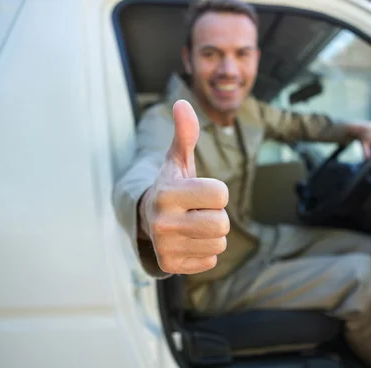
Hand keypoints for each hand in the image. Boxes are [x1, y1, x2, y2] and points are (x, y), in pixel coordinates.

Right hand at [138, 100, 229, 274]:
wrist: (148, 218)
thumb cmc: (172, 185)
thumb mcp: (178, 159)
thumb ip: (185, 133)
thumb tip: (183, 104)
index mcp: (167, 193)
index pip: (220, 194)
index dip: (216, 192)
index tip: (200, 191)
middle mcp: (162, 222)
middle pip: (222, 223)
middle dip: (217, 215)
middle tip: (199, 211)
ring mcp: (165, 247)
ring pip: (219, 244)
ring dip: (212, 234)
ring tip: (193, 225)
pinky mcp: (171, 266)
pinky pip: (210, 261)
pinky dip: (204, 252)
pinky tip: (188, 241)